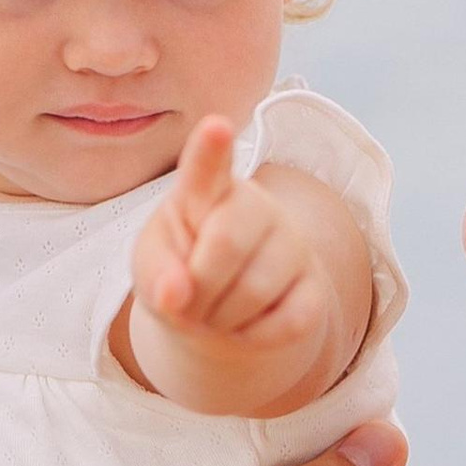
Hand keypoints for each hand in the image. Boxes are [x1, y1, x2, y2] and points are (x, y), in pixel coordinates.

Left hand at [132, 117, 331, 361]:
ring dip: (219, 320)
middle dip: (197, 287)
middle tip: (186, 302)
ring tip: (213, 314)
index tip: (216, 125)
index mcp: (206, 191)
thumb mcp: (151, 268)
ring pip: (254, 291)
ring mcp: (291, 245)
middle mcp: (256, 206)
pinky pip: (283, 324)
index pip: (208, 167)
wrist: (220, 314)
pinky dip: (251, 339)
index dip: (211, 148)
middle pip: (225, 245)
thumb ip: (155, 272)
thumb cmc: (179, 274)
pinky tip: (244, 326)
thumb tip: (175, 295)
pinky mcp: (315, 288)